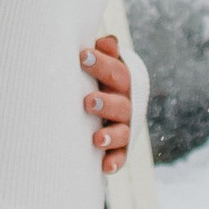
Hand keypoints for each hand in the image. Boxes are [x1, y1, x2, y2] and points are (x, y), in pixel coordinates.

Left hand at [82, 33, 132, 175]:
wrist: (103, 108)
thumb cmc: (95, 80)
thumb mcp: (100, 65)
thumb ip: (105, 54)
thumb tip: (107, 42)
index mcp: (122, 82)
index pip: (117, 72)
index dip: (101, 64)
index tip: (82, 57)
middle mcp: (127, 105)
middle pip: (122, 104)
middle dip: (106, 103)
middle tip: (88, 102)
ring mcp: (125, 127)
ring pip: (123, 132)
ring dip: (112, 135)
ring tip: (97, 139)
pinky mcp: (120, 149)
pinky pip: (121, 157)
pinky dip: (115, 162)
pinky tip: (105, 166)